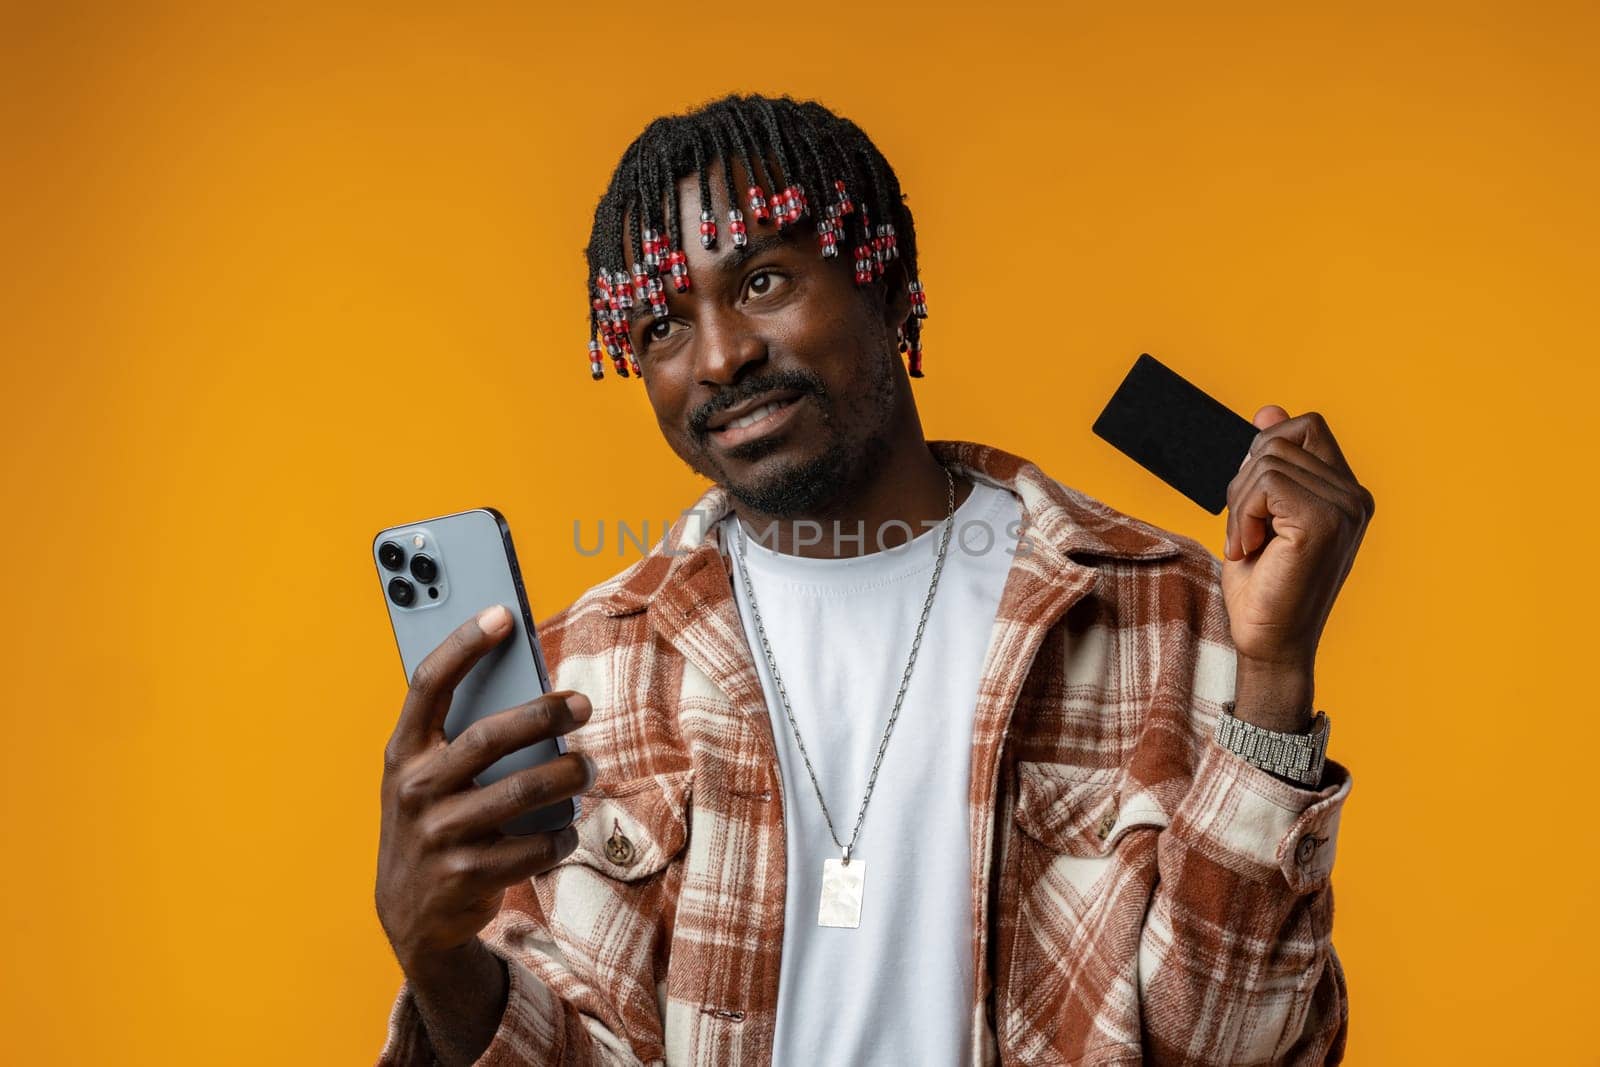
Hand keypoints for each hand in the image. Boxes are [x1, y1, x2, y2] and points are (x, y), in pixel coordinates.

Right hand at [375, 604, 594, 974]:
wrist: (409, 914)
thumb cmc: (432, 822)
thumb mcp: (426, 778)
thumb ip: (460, 739)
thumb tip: (534, 693)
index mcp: (403, 754)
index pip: (429, 685)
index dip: (465, 645)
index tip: (504, 614)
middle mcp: (415, 790)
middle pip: (490, 737)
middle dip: (545, 715)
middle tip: (583, 704)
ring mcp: (439, 836)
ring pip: (522, 792)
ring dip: (568, 774)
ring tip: (587, 766)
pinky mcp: (467, 876)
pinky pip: (534, 845)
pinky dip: (561, 833)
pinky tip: (569, 826)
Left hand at [1222, 408, 1374, 724]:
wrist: (1267, 644)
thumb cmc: (1262, 586)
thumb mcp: (1259, 513)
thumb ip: (1269, 464)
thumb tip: (1268, 409)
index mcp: (1346, 493)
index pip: (1306, 426)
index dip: (1265, 448)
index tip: (1251, 499)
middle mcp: (1355, 497)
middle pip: (1280, 438)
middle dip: (1245, 479)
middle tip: (1246, 529)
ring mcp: (1345, 508)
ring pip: (1268, 459)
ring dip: (1239, 503)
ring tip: (1250, 545)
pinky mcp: (1324, 521)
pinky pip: (1265, 483)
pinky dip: (1241, 514)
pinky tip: (1250, 550)